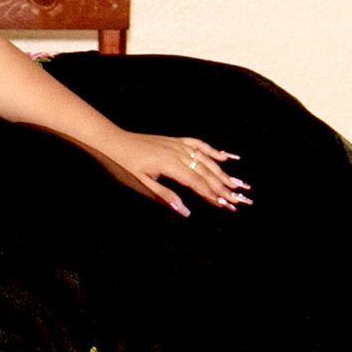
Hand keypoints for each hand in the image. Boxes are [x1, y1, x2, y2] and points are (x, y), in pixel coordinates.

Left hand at [96, 131, 251, 217]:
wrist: (111, 141)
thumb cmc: (122, 165)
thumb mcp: (141, 184)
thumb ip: (165, 196)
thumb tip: (186, 212)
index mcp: (170, 165)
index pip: (197, 183)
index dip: (212, 195)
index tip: (227, 206)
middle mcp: (178, 153)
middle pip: (206, 172)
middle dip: (224, 187)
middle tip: (240, 199)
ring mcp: (177, 144)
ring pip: (206, 159)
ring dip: (223, 172)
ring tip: (238, 184)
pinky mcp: (174, 140)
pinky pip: (198, 144)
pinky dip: (213, 151)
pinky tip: (225, 157)